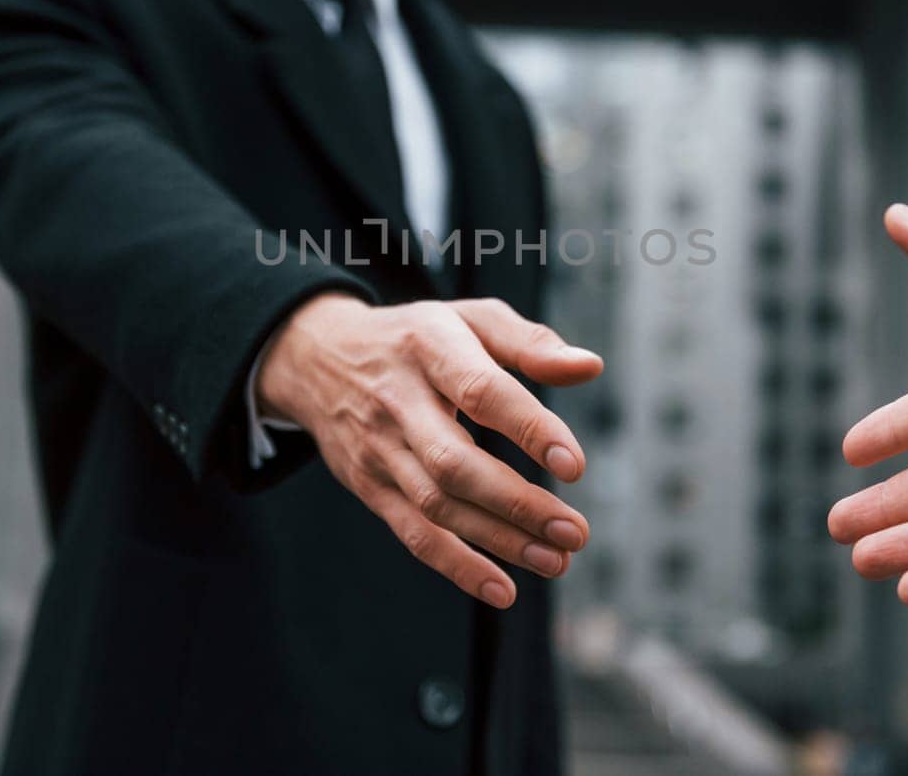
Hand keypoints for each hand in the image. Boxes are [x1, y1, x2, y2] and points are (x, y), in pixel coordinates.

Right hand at [256, 293, 603, 608]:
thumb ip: (531, 343)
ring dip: (498, 540)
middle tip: (575, 532)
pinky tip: (503, 589)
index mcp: (429, 347)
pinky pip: (413, 533)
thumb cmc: (417, 337)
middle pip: (453, 462)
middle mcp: (397, 400)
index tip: (574, 466)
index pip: (480, 390)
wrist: (317, 356)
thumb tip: (590, 367)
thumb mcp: (470, 319)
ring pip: (436, 505)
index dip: (529, 429)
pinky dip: (458, 567)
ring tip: (556, 560)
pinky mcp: (368, 485)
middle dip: (517, 504)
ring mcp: (378, 448)